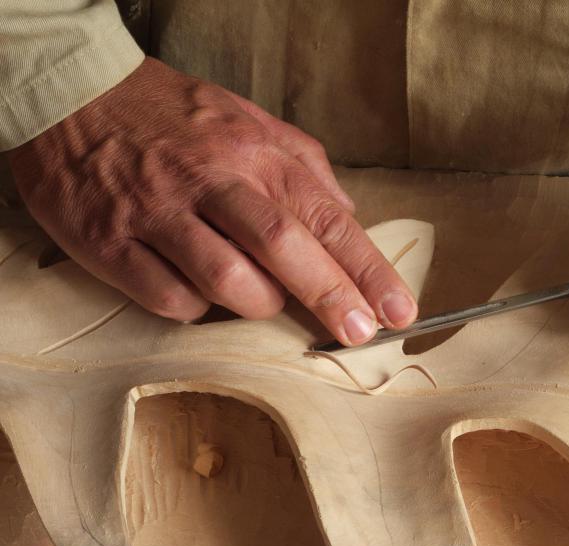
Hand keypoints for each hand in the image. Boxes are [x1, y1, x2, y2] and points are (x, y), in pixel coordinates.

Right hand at [6, 57, 417, 344]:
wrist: (73, 94)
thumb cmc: (174, 118)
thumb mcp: (250, 122)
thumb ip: (306, 168)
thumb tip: (350, 216)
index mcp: (254, 154)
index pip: (326, 218)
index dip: (367, 270)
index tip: (399, 310)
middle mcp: (211, 181)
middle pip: (283, 247)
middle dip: (330, 297)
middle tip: (359, 332)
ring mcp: (158, 212)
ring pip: (226, 280)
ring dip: (258, 305)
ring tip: (264, 302)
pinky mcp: (111, 242)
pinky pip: (168, 298)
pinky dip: (194, 309)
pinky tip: (197, 293)